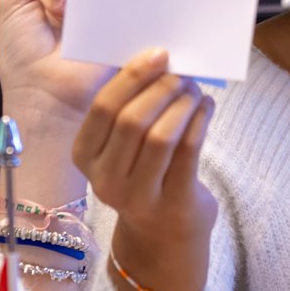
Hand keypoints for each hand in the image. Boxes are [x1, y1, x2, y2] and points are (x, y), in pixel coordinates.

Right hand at [78, 50, 219, 290]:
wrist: (162, 236)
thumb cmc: (143, 175)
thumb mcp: (122, 148)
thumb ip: (129, 109)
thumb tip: (156, 60)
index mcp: (84, 156)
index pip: (103, 108)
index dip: (132, 77)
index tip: (158, 54)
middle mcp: (105, 180)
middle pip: (132, 120)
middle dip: (161, 88)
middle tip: (181, 72)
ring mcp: (138, 196)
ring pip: (161, 137)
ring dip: (182, 104)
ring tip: (194, 89)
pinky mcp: (172, 204)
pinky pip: (188, 152)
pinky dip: (199, 122)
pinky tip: (205, 108)